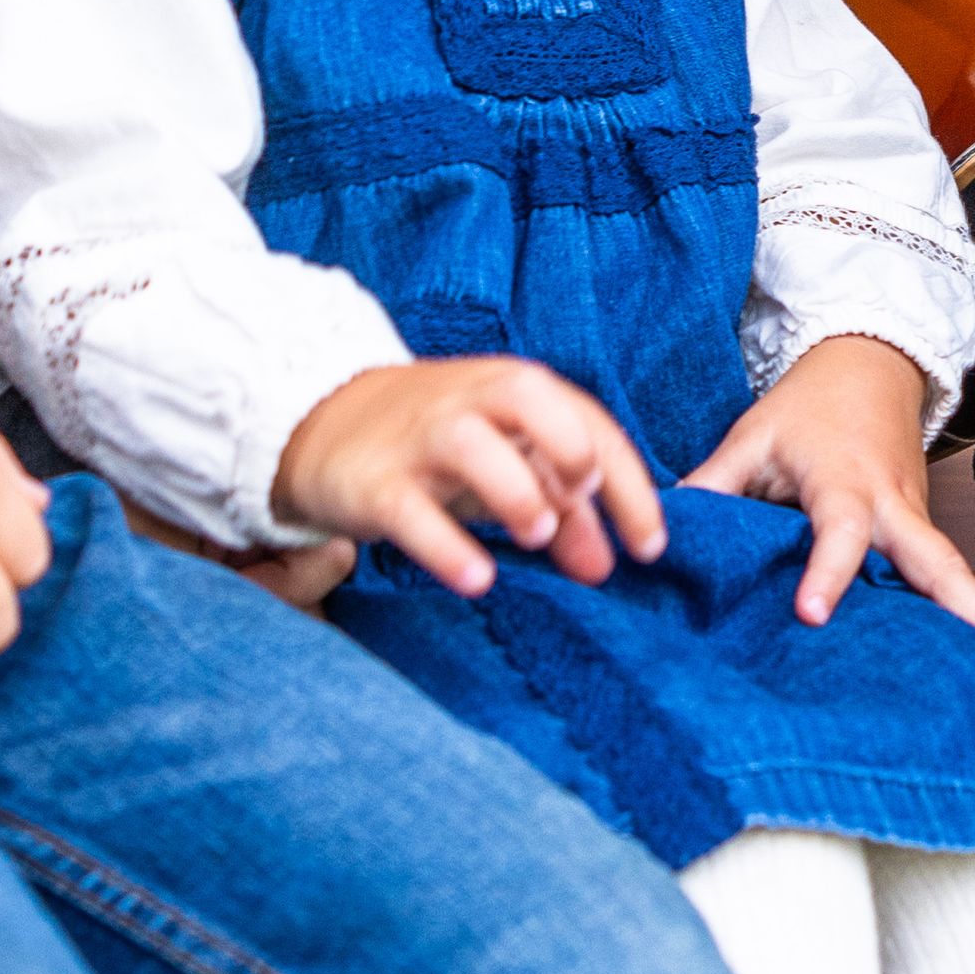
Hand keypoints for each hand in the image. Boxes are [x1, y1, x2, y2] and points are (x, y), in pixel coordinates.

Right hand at [272, 357, 669, 598]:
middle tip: (584, 500)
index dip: (629, 486)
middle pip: (531, 398)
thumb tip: (606, 565)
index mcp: (513, 392)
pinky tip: (478, 581)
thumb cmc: (436, 444)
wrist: (322, 423)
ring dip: (515, 491)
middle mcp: (470, 404)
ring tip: (536, 537)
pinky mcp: (375, 483)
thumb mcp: (504, 461)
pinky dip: (446, 546)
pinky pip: (410, 511)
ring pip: (471, 446)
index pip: (587, 422)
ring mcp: (420, 440)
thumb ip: (560, 506)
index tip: (651, 548)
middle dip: (571, 448)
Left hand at [693, 334, 974, 636]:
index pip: (839, 531)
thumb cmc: (807, 406)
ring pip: (944, 567)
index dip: (827, 571)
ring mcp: (915, 518)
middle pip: (934, 556)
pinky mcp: (920, 528)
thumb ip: (712, 485)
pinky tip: (963, 654)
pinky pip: (935, 570)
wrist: (869, 364)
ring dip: (969, 610)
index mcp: (844, 481)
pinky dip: (952, 605)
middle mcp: (891, 504)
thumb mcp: (752, 436)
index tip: (811, 614)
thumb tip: (661, 534)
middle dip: (960, 600)